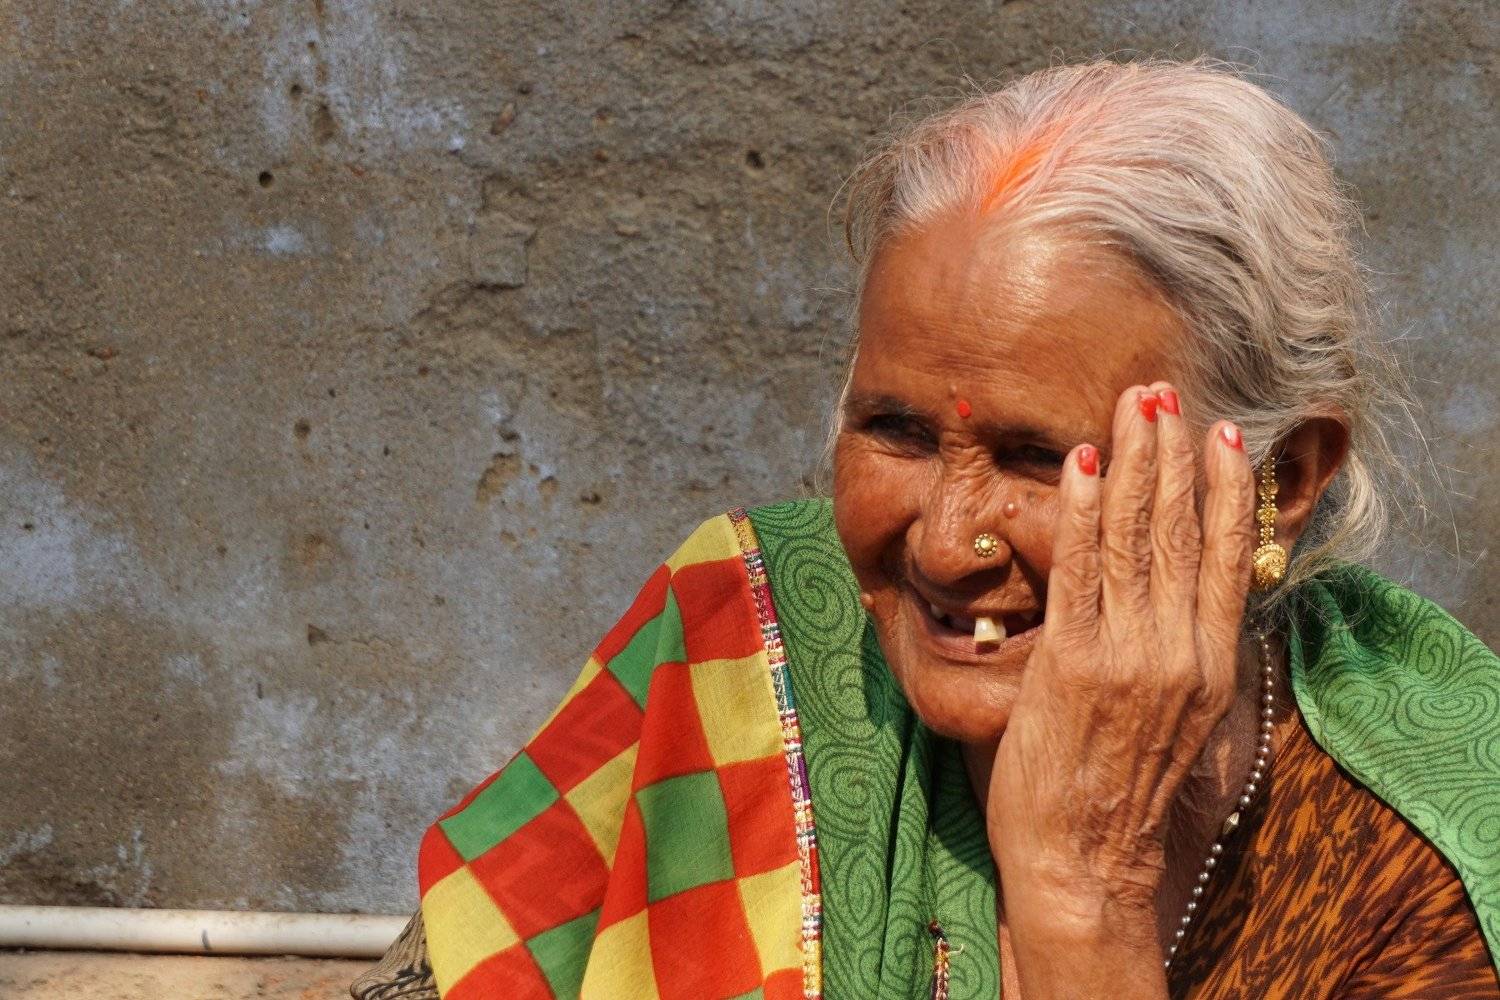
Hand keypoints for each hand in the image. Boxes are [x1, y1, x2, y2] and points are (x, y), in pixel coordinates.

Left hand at [987, 381, 1255, 993]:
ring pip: (1136, 540)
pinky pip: (1081, 570)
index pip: (1225, 559)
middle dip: (1170, 456)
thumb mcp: (1167, 720)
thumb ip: (1167, 655)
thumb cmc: (1114, 793)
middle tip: (1162, 392)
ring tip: (1130, 408)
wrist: (1082, 861)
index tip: (1221, 435)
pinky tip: (1079, 465)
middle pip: (1181, 533)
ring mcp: (1130, 656)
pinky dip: (1082, 512)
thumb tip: (1154, 595)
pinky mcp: (1076, 663)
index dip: (1225, 492)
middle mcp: (1179, 653)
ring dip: (1131, 465)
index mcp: (1207, 666)